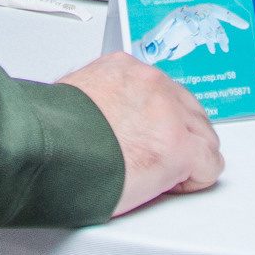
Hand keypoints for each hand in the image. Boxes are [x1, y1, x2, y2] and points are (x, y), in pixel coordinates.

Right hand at [57, 52, 223, 213]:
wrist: (45, 153)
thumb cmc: (50, 135)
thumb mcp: (73, 96)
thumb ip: (100, 99)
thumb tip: (101, 117)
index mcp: (124, 68)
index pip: (163, 91)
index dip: (159, 122)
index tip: (148, 137)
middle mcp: (151, 83)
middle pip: (190, 111)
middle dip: (178, 136)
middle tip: (154, 160)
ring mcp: (169, 114)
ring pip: (204, 136)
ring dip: (187, 157)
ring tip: (157, 175)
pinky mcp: (178, 147)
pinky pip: (209, 164)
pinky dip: (194, 179)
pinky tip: (169, 185)